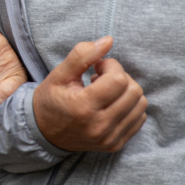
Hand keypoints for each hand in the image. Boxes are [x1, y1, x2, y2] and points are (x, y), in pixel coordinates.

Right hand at [32, 37, 147, 152]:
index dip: (111, 65)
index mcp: (83, 107)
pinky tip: (112, 104)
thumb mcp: (60, 74)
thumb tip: (109, 40)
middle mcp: (99, 126)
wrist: (44, 133)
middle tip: (101, 79)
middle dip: (120, 77)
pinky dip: (130, 106)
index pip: (118, 79)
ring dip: (126, 92)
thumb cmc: (51, 99)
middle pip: (133, 91)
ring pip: (140, 104)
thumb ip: (83, 54)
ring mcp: (109, 138)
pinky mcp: (116, 144)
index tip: (97, 67)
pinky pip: (139, 119)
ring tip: (106, 92)